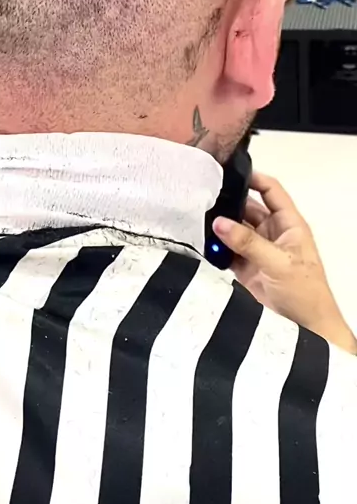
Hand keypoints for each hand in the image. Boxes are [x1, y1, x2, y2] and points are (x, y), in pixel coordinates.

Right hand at [213, 173, 356, 353]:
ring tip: (197, 220)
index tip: (230, 173)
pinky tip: (201, 244)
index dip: (254, 179)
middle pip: (247, 209)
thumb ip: (248, 242)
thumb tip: (220, 222)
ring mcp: (258, 252)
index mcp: (288, 224)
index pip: (271, 191)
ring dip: (220, 228)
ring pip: (234, 231)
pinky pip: (226, 253)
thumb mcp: (279, 262)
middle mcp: (272, 234)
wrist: (307, 330)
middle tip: (204, 199)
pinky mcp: (246, 270)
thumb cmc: (307, 293)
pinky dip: (215, 249)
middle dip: (229, 204)